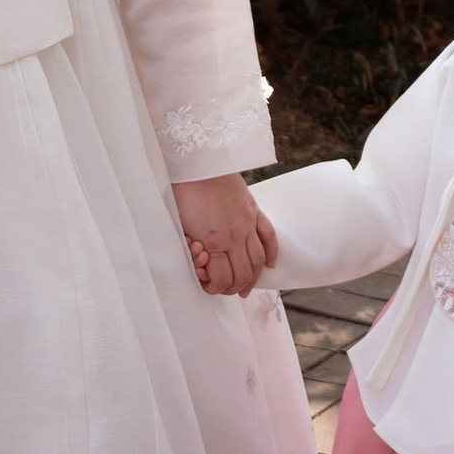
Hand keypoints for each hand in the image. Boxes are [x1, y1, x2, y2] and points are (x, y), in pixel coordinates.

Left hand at [175, 175, 277, 298]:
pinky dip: (272, 253)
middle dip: (235, 287)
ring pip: (258, 260)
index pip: (223, 279)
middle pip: (244, 274)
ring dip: (254, 277)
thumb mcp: (182, 226)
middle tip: (228, 291)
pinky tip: (269, 265)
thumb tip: (203, 264)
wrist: (198, 162)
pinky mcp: (253, 210)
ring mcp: (248, 223)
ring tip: (247, 286)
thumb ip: (194, 247)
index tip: (209, 287)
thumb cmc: (183, 192)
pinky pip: (269, 236)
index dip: (215, 288)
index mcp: (214, 242)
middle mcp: (235, 236)